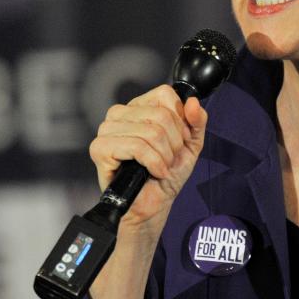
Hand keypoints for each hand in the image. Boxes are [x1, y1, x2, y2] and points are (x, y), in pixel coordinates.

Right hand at [88, 85, 207, 227]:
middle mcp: (120, 114)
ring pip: (151, 132)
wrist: (154, 203)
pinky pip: (137, 147)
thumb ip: (197, 120)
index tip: (180, 140)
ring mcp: (107, 130)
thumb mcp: (191, 143)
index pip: (164, 94)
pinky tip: (153, 171)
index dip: (179, 120)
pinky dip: (153, 163)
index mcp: (138, 107)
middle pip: (161, 115)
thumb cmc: (167, 173)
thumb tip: (193, 102)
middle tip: (169, 158)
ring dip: (164, 156)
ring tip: (161, 166)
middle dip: (174, 143)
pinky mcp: (100, 148)